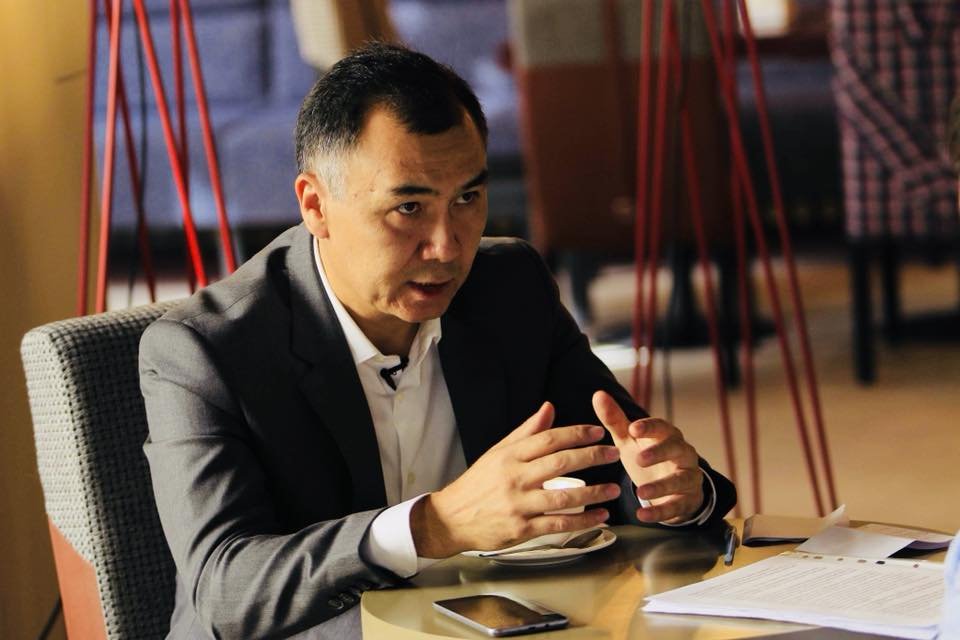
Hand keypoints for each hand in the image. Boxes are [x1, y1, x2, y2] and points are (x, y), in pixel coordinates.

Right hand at [411, 402, 621, 557]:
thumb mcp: (498, 452)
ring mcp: (518, 504)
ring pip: (563, 496)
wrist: (451, 518)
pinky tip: (599, 516)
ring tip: (614, 488)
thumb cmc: (478, 483)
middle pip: (560, 462)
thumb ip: (527, 431)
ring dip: (594, 492)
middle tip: (614, 453)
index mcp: (510, 455)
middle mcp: (514, 477)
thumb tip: (549, 407)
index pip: (549, 439)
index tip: (598, 432)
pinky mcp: (521, 529)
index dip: (577, 434)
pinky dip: (582, 521)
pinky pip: (558, 524)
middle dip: (592, 456)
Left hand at [592, 391, 703, 523]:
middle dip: (659, 453)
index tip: (633, 428)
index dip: (649, 427)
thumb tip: (598, 394)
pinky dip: (660, 512)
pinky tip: (643, 516)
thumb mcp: (630, 441)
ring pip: (681, 479)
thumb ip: (615, 420)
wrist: (671, 488)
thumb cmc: (648, 457)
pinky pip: (676, 506)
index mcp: (667, 435)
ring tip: (641, 493)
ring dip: (662, 486)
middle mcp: (683, 453)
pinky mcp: (687, 500)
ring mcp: (688, 477)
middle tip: (638, 459)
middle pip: (677, 448)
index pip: (661, 426)